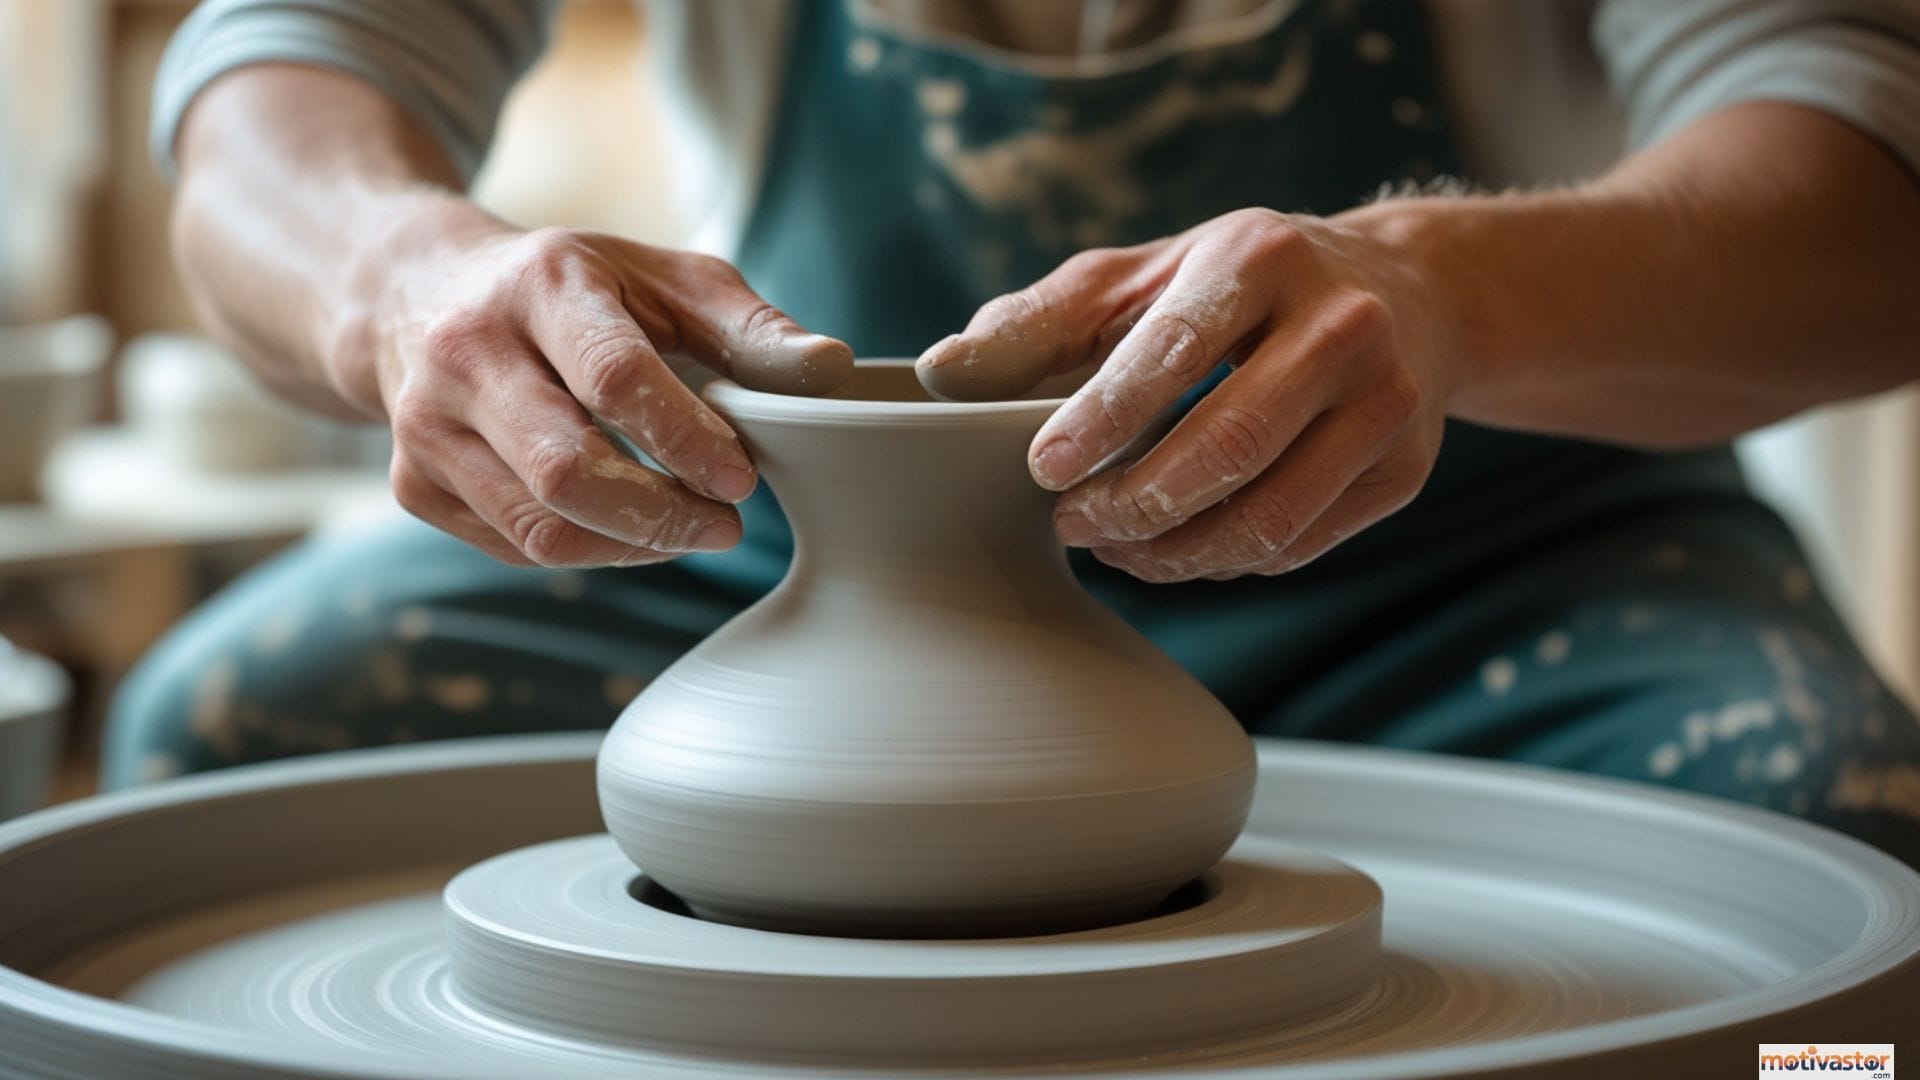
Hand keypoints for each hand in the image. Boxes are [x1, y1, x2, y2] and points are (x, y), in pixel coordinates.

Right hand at [341, 203, 852, 567]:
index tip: (743, 480)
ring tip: (690, 529)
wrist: (414, 295)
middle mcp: (466, 355)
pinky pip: (515, 548)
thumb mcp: (662, 278)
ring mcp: (426, 426)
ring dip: (632, 546)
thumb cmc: (571, 288)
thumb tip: (833, 370)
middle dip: (661, 513)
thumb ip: (749, 326)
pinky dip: (587, 551)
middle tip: (727, 523)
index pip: (613, 378)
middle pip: (564, 471)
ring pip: (538, 528)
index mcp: (538, 286)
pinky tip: (627, 525)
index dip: (685, 439)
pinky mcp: (413, 484)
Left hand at [918, 207, 1460, 581]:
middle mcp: (1343, 323)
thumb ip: (1038, 322)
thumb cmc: (1235, 285)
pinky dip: (1223, 562)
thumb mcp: (1138, 276)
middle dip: (1135, 502)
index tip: (1043, 471)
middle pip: (1230, 444)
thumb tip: (939, 372)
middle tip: (1070, 525)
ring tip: (1112, 546)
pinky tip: (1175, 547)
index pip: (1177, 350)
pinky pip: (1297, 543)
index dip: (1104, 419)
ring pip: (1269, 514)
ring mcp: (1387, 401)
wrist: (1407, 291)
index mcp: (1263, 257)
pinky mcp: (1405, 467)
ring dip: (1174, 552)